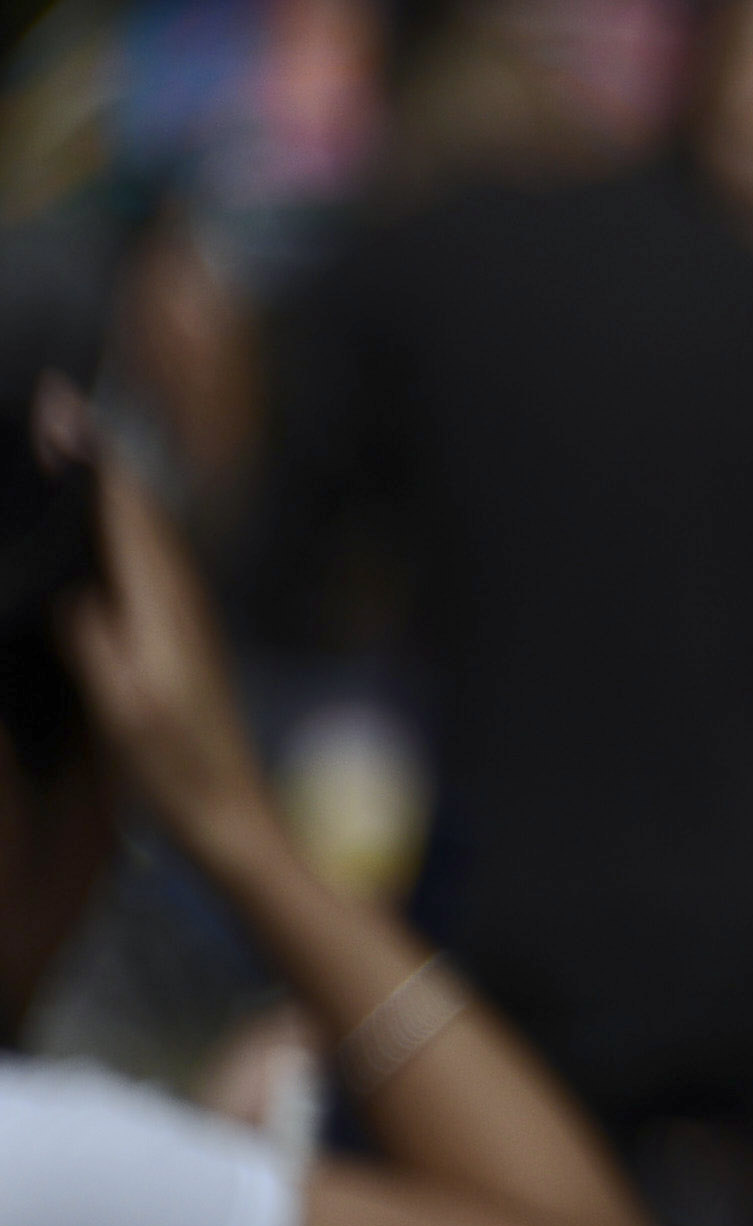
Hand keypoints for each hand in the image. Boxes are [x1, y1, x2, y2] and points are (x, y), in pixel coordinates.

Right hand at [39, 396, 273, 851]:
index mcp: (164, 604)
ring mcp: (184, 615)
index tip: (58, 409)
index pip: (125, 513)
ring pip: (142, 535)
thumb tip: (70, 587)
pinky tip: (92, 538)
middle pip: (135, 512)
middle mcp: (180, 597)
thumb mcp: (123, 708)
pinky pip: (143, 564)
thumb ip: (95, 641)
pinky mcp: (179, 637)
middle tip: (48, 414)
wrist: (232, 816)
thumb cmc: (177, 769)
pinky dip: (115, 534)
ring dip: (106, 494)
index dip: (90, 460)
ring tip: (60, 456)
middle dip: (93, 462)